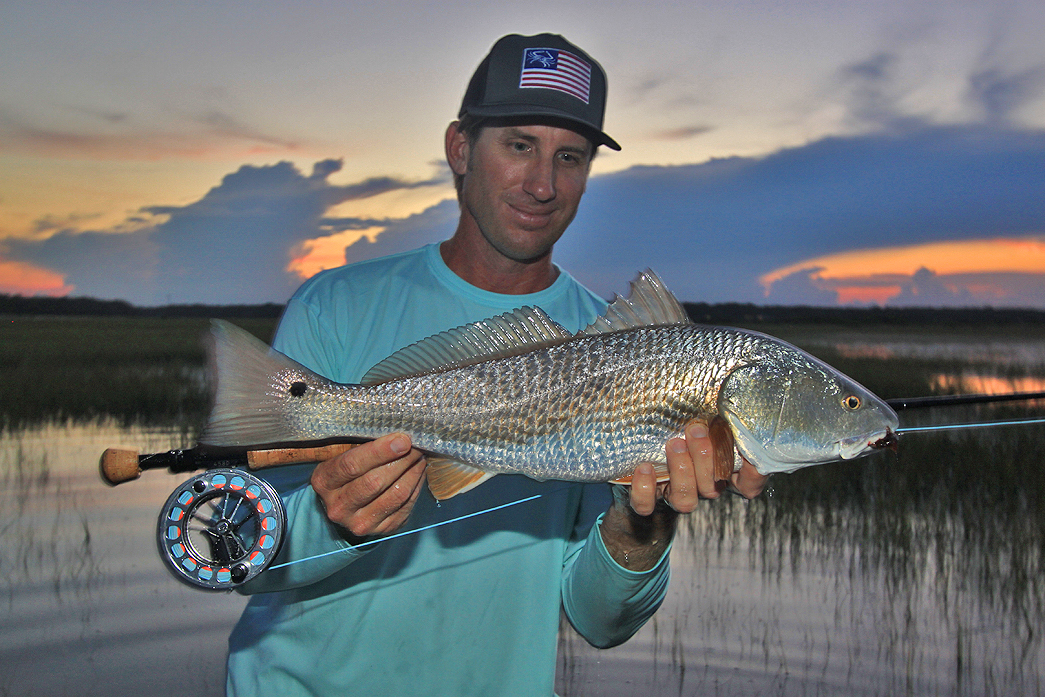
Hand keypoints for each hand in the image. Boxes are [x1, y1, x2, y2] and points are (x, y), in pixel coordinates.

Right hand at [310, 433, 426, 540]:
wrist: (345, 507)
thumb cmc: (347, 472)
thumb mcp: (341, 456)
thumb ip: (360, 444)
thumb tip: (396, 431)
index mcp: (324, 482)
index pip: (351, 465)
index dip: (379, 452)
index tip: (402, 439)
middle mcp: (338, 507)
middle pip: (374, 482)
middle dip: (401, 460)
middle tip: (417, 444)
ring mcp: (360, 523)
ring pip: (395, 495)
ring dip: (413, 472)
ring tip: (420, 455)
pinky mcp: (382, 530)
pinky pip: (406, 506)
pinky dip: (416, 485)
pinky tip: (418, 471)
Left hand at [628, 420, 768, 514]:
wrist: (634, 440)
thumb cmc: (676, 418)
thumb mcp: (703, 409)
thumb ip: (722, 408)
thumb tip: (740, 385)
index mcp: (719, 469)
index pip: (747, 485)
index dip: (753, 476)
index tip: (749, 455)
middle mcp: (699, 485)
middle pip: (712, 487)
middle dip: (706, 458)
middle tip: (696, 430)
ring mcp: (672, 494)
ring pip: (685, 500)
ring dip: (682, 471)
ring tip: (674, 444)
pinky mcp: (645, 498)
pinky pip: (646, 505)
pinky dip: (645, 489)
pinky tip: (645, 467)